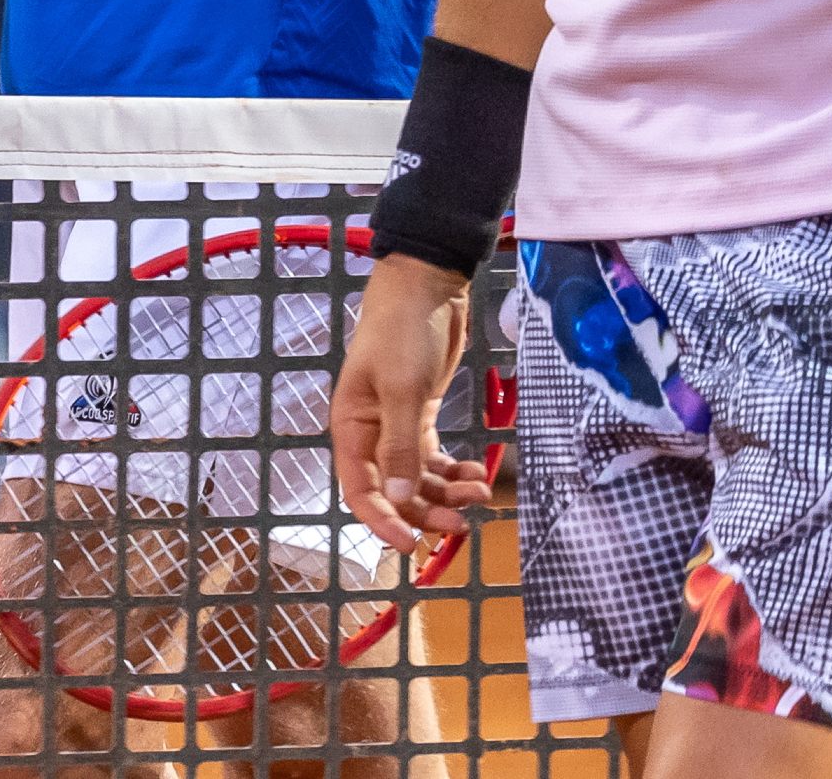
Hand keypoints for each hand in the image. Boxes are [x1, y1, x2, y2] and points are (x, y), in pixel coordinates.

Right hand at [333, 253, 493, 553]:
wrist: (428, 285)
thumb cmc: (404, 332)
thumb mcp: (401, 388)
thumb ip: (400, 445)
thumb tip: (398, 502)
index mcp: (352, 427)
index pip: (360, 489)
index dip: (382, 521)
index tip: (410, 545)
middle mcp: (371, 433)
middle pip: (394, 491)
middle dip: (426, 510)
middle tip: (462, 524)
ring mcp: (396, 425)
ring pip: (417, 478)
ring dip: (446, 493)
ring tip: (479, 493)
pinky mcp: (420, 414)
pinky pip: (433, 458)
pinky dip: (453, 472)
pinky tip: (474, 474)